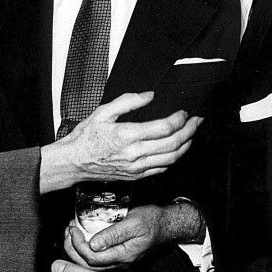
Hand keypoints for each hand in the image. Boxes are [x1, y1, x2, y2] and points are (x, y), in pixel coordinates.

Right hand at [39, 91, 201, 193]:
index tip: (184, 112)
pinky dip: (174, 158)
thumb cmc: (86, 137)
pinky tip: (177, 149)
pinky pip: (162, 169)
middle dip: (190, 131)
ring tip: (192, 134)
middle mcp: (135, 154)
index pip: (164, 128)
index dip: (179, 119)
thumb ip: (128, 101)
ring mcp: (137, 168)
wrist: (74, 162)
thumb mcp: (103, 112)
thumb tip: (149, 96)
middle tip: (197, 121)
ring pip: (171, 158)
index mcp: (127, 135)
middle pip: (173, 143)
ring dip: (186, 145)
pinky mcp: (136, 176)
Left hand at [66, 202, 204, 268]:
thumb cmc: (152, 221)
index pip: (93, 258)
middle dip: (72, 249)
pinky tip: (80, 237)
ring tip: (71, 233)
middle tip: (68, 231)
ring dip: (76, 250)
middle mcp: (120, 262)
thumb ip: (114, 234)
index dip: (78, 245)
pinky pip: (96, 259)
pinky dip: (84, 249)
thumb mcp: (133, 222)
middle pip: (88, 265)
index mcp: (124, 255)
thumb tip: (92, 243)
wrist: (166, 224)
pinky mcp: (117, 257)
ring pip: (90, 264)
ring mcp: (119, 261)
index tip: (73, 229)